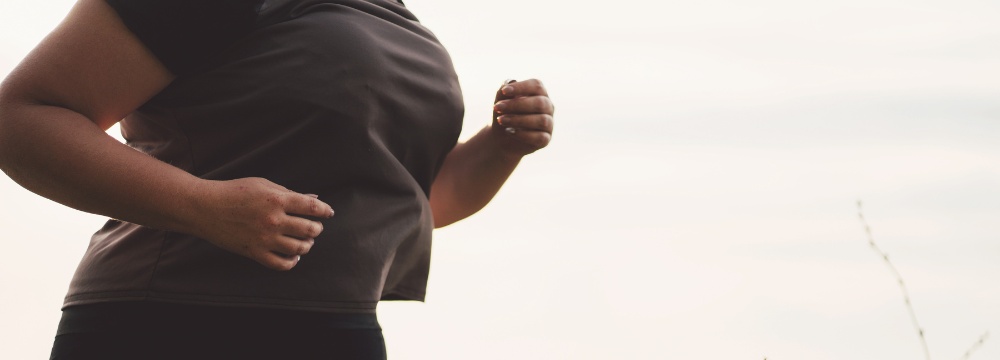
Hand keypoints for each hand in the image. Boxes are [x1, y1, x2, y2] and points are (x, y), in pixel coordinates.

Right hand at [187, 177, 333, 270]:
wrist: (205, 208)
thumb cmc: (234, 191)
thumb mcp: (263, 184)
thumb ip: (289, 193)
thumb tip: (314, 199)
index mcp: (277, 200)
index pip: (312, 208)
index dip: (325, 211)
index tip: (328, 213)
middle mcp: (273, 220)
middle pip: (309, 229)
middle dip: (316, 229)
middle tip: (315, 227)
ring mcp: (264, 238)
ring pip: (299, 248)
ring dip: (307, 245)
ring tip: (305, 241)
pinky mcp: (254, 253)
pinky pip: (281, 264)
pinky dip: (292, 262)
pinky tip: (293, 256)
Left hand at [492, 79, 554, 157]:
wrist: (502, 137)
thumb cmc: (504, 113)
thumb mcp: (501, 102)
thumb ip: (503, 91)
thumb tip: (510, 81)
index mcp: (540, 93)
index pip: (537, 85)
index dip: (521, 87)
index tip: (504, 91)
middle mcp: (548, 107)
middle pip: (539, 103)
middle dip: (516, 105)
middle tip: (497, 107)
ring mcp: (549, 123)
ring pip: (541, 120)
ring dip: (518, 120)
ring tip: (501, 120)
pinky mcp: (546, 139)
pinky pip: (540, 137)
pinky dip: (523, 135)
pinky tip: (509, 131)